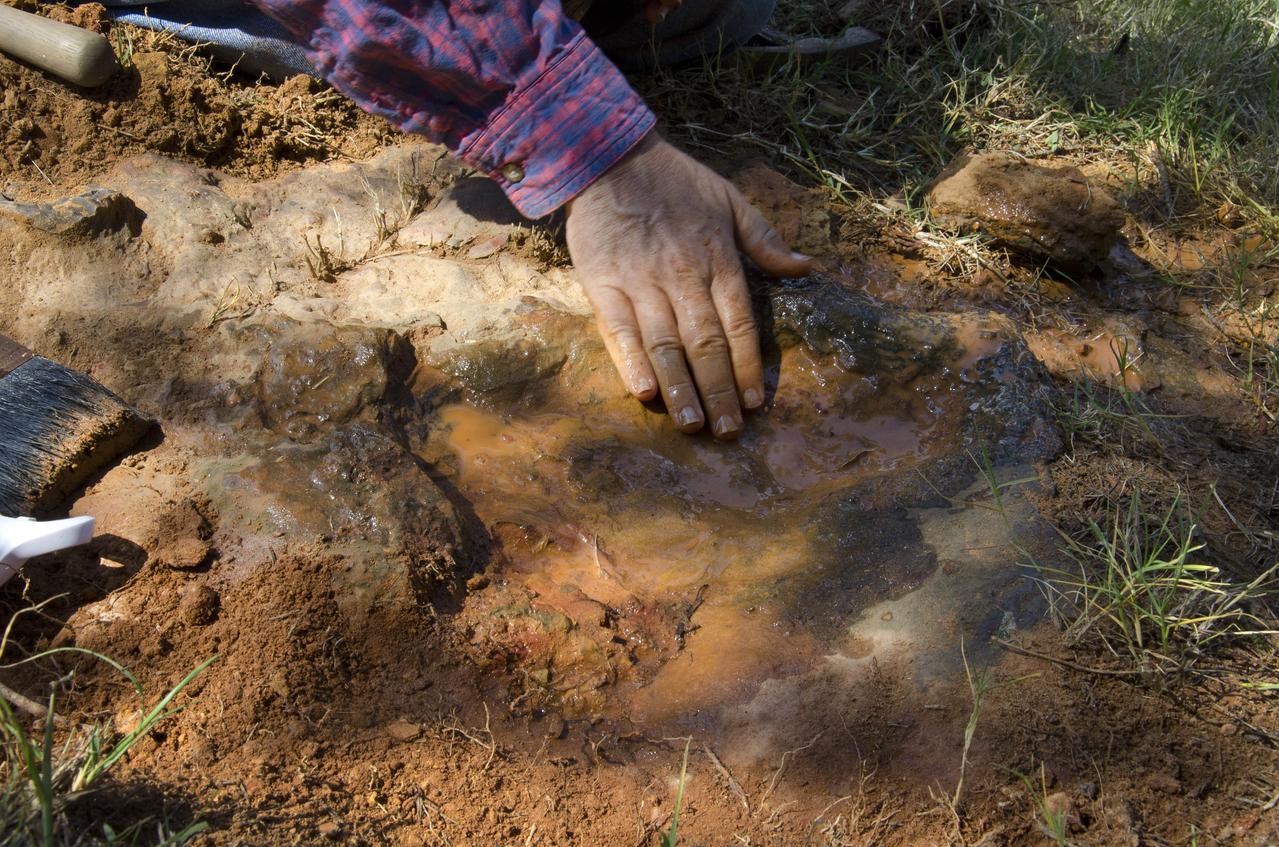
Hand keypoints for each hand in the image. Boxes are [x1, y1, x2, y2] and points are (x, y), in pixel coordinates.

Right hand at [565, 133, 811, 439]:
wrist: (609, 155)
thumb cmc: (675, 180)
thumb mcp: (730, 199)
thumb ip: (765, 239)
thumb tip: (807, 268)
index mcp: (717, 258)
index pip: (738, 323)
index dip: (747, 366)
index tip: (754, 402)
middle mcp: (681, 275)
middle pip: (705, 343)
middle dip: (719, 389)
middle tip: (727, 430)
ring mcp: (640, 281)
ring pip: (665, 343)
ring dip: (680, 387)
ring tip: (692, 424)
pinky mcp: (603, 283)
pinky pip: (618, 329)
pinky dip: (630, 361)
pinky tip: (644, 392)